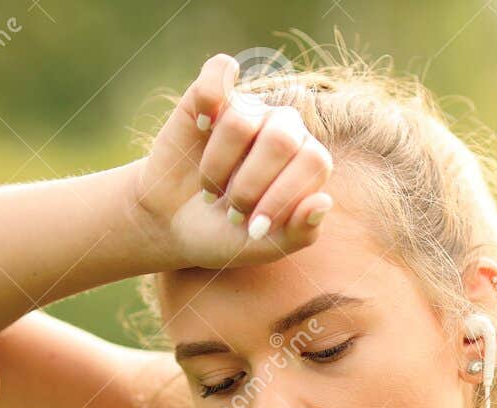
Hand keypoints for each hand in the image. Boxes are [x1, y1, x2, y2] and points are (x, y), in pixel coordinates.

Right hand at [129, 54, 334, 270]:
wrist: (173, 225)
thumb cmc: (227, 235)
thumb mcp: (265, 247)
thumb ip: (300, 232)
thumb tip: (323, 201)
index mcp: (308, 161)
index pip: (313, 162)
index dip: (283, 196)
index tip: (255, 228)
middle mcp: (285, 127)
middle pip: (280, 139)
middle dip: (249, 185)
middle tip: (232, 211)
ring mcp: (249, 107)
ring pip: (241, 119)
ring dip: (217, 167)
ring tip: (210, 190)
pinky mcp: (211, 94)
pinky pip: (219, 72)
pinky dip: (209, 94)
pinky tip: (202, 125)